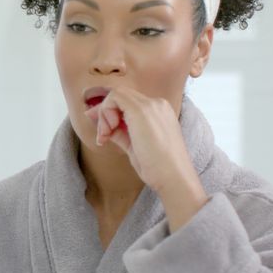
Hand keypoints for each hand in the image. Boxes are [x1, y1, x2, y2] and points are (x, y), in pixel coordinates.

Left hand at [87, 88, 207, 230]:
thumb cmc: (157, 168)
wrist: (173, 177)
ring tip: (105, 137)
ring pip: (116, 95)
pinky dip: (105, 113)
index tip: (102, 131)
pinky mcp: (141, 110)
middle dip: (104, 112)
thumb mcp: (134, 146)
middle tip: (100, 134)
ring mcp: (150, 105)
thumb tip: (103, 126)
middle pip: (121, 96)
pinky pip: (114, 98)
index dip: (110, 113)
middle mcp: (157, 104)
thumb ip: (120, 133)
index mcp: (159, 112)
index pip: (128, 103)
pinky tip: (109, 132)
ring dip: (104, 114)